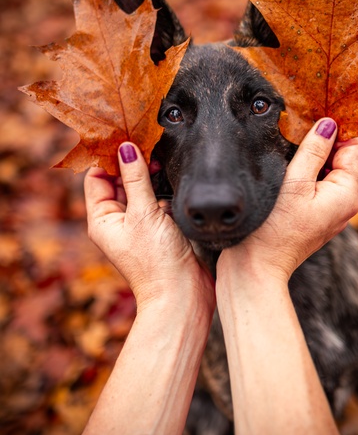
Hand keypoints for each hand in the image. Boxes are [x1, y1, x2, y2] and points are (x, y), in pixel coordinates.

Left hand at [84, 143, 214, 312]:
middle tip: (147, 145)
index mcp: (102, 219)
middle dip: (131, 164)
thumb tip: (126, 149)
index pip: (97, 178)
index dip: (108, 158)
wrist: (183, 296)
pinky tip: (171, 184)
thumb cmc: (157, 262)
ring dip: (149, 176)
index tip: (124, 138)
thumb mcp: (143, 213)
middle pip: (119, 182)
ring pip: (140, 190)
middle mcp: (118, 221)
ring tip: (160, 161)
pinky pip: (157, 202)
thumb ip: (135, 179)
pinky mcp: (160, 229)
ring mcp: (140, 225)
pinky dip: (163, 191)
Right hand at [218, 118, 357, 283]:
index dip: (340, 128)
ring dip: (313, 154)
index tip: (318, 112)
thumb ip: (314, 151)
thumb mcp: (295, 183)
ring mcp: (329, 210)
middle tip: (298, 123)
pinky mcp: (313, 215)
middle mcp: (344, 203)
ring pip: (328, 170)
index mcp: (347, 194)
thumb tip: (329, 123)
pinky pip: (317, 184)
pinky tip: (286, 164)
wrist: (256, 268)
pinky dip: (306, 170)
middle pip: (343, 158)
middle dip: (325, 139)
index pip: (355, 148)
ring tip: (288, 142)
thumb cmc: (274, 228)